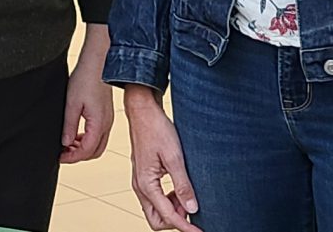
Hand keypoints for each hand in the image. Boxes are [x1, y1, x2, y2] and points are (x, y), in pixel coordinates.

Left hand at [61, 28, 114, 163]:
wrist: (99, 61)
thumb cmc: (87, 78)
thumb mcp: (72, 104)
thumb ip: (69, 125)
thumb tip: (65, 143)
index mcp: (99, 123)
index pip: (86, 151)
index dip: (72, 157)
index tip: (60, 157)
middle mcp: (106, 124)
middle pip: (94, 152)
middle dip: (78, 156)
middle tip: (63, 152)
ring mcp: (108, 119)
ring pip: (98, 144)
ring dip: (83, 147)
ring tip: (67, 143)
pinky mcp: (106, 114)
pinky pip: (99, 134)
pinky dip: (87, 139)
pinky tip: (76, 133)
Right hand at [122, 85, 199, 231]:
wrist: (143, 112)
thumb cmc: (156, 129)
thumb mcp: (174, 157)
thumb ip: (183, 185)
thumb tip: (192, 208)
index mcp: (146, 184)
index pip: (167, 216)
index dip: (185, 227)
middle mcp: (140, 187)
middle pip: (157, 220)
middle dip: (175, 221)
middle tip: (193, 210)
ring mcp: (140, 182)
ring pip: (156, 210)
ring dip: (172, 209)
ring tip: (188, 195)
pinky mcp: (144, 177)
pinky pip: (155, 198)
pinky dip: (168, 200)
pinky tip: (180, 189)